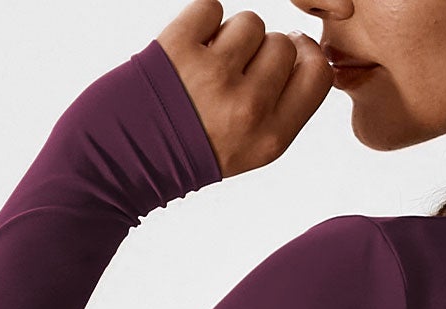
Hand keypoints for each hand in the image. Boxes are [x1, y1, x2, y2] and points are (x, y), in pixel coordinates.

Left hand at [155, 0, 331, 178]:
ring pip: (250, 22)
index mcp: (271, 136)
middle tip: (234, 73)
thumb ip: (284, 105)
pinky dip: (202, 20)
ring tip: (209, 62)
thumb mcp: (252, 148)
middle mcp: (248, 106)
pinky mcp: (179, 46)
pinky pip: (211, 7)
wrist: (128, 157)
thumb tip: (300, 46)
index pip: (317, 73)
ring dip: (232, 34)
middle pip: (283, 43)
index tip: (291, 54)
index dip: (305, 55)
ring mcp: (214, 74)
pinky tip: (190, 49)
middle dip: (262, 50)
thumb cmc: (194, 149)